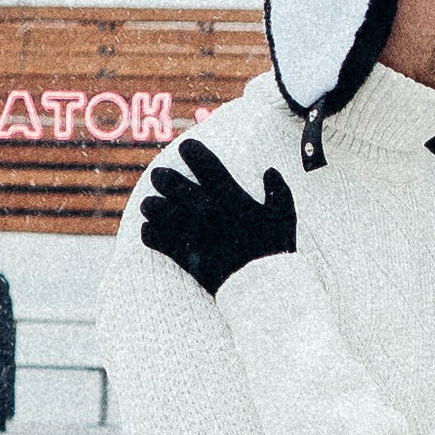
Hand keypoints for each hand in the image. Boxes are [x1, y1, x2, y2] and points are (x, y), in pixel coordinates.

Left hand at [141, 139, 297, 293]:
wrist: (262, 286)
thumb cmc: (275, 250)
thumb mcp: (286, 216)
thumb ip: (278, 190)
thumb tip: (269, 170)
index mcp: (229, 195)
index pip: (204, 163)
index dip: (191, 151)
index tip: (186, 148)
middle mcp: (205, 208)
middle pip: (170, 182)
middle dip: (161, 177)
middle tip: (159, 177)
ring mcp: (190, 230)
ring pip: (155, 208)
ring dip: (151, 205)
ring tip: (149, 206)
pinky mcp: (181, 253)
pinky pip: (153, 237)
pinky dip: (148, 232)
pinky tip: (149, 230)